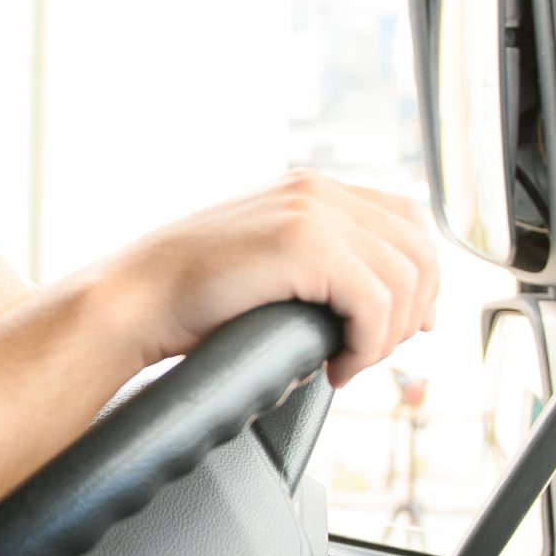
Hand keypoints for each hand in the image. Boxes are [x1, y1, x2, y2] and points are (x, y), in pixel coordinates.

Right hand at [112, 170, 439, 387]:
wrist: (134, 299)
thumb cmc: (188, 297)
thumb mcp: (265, 264)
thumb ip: (319, 265)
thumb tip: (384, 304)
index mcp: (311, 188)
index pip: (408, 221)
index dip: (421, 278)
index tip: (405, 326)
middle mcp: (318, 189)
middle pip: (419, 249)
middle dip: (410, 312)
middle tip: (372, 354)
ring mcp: (312, 211)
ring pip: (404, 280)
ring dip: (386, 336)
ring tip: (348, 363)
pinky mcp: (304, 245)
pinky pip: (374, 303)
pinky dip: (366, 345)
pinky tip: (336, 367)